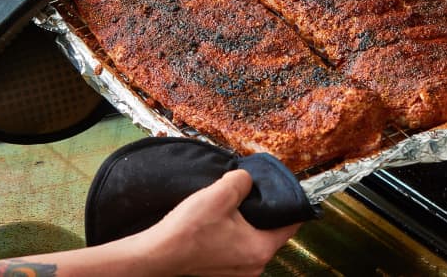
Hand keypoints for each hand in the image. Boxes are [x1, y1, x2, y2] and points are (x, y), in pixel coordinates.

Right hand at [130, 169, 301, 275]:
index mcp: (261, 249)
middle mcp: (255, 266)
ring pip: (254, 238)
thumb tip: (247, 179)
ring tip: (234, 203)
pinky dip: (235, 232)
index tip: (284, 186)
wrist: (155, 255)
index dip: (290, 201)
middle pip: (273, 230)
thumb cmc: (188, 230)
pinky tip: (221, 219)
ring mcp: (238, 272)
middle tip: (253, 191)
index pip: (292, 223)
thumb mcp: (220, 193)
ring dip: (247, 220)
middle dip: (265, 209)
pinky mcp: (223, 270)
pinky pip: (239, 246)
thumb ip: (243, 180)